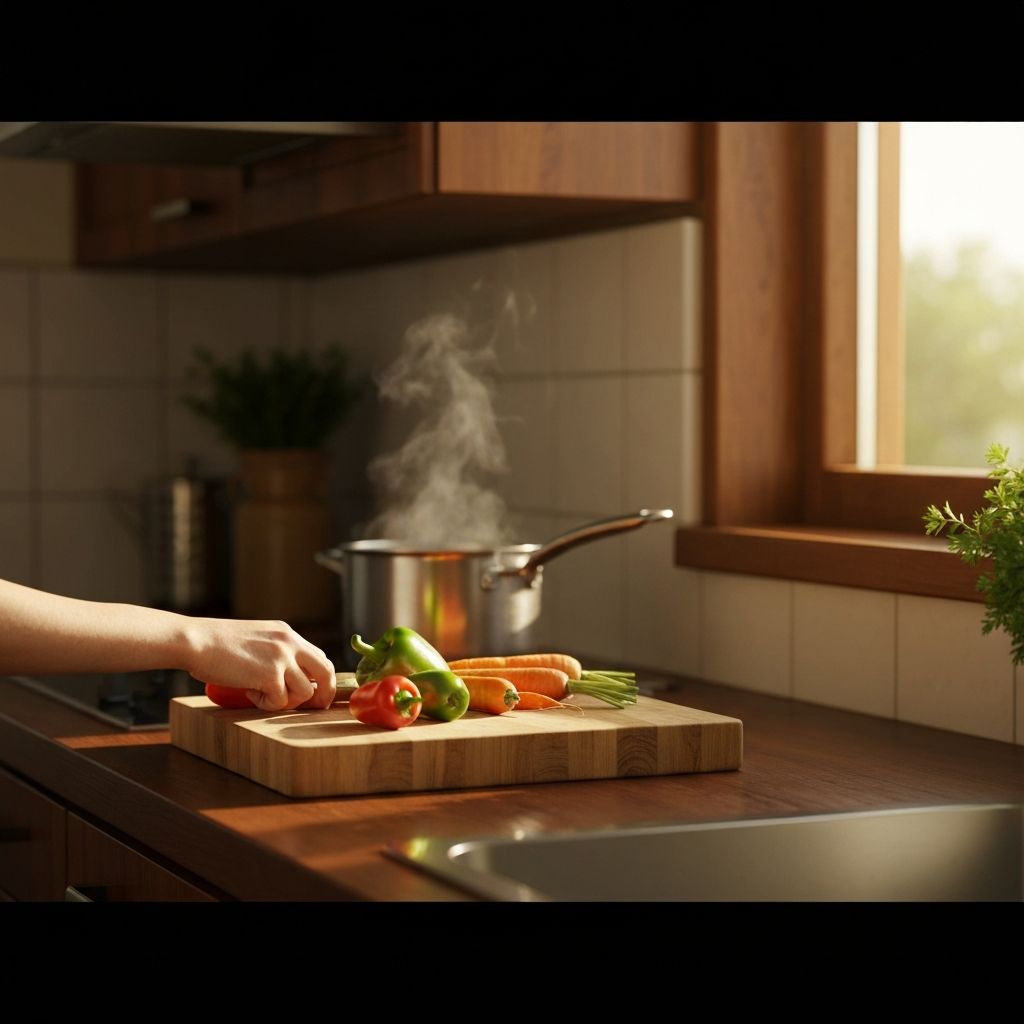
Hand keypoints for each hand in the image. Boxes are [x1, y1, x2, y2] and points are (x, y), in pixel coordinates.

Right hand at [184, 618, 336, 711]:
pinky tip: (250, 694)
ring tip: (262, 694)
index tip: (315, 693)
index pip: (319, 657)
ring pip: (306, 691)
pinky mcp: (270, 675)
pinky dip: (266, 704)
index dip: (320, 678)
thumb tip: (291, 677)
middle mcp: (290, 643)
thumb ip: (276, 653)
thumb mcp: (256, 640)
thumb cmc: (216, 644)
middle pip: (326, 672)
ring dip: (286, 701)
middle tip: (314, 708)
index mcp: (287, 634)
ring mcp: (282, 658)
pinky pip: (281, 701)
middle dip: (323, 694)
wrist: (195, 641)